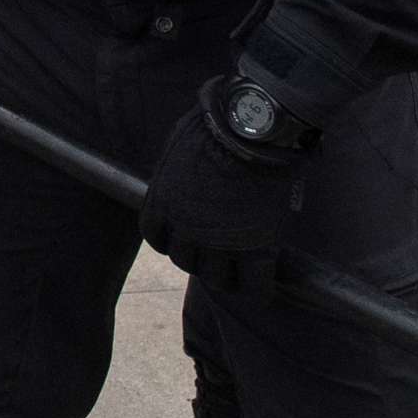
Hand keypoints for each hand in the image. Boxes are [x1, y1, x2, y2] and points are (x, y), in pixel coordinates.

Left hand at [139, 78, 311, 294]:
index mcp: (162, 203)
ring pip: (216, 279)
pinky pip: (253, 285)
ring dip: (225, 277)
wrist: (251, 132)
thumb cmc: (215, 127)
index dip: (171, 239)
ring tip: (238, 272)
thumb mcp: (178, 146)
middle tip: (216, 251)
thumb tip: (181, 172)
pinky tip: (262, 288)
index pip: (156, 238)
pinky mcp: (255, 249)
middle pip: (185, 260)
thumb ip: (176, 169)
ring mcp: (219, 243)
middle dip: (198, 257)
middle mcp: (185, 229)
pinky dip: (257, 290)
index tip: (184, 236)